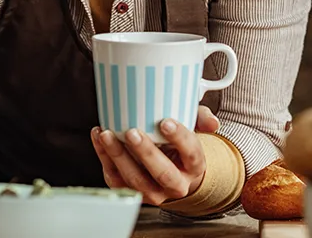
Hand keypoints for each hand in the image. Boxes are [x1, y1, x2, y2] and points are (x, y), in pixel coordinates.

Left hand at [91, 106, 219, 204]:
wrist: (173, 171)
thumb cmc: (180, 147)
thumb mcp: (194, 130)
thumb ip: (201, 119)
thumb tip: (212, 122)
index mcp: (194, 166)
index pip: (191, 153)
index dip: (179, 138)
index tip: (166, 122)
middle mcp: (176, 184)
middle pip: (162, 173)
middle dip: (145, 152)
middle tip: (132, 131)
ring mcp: (153, 192)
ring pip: (136, 180)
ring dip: (119, 156)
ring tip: (107, 134)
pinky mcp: (132, 191)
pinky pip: (116, 179)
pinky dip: (104, 158)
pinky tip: (99, 137)